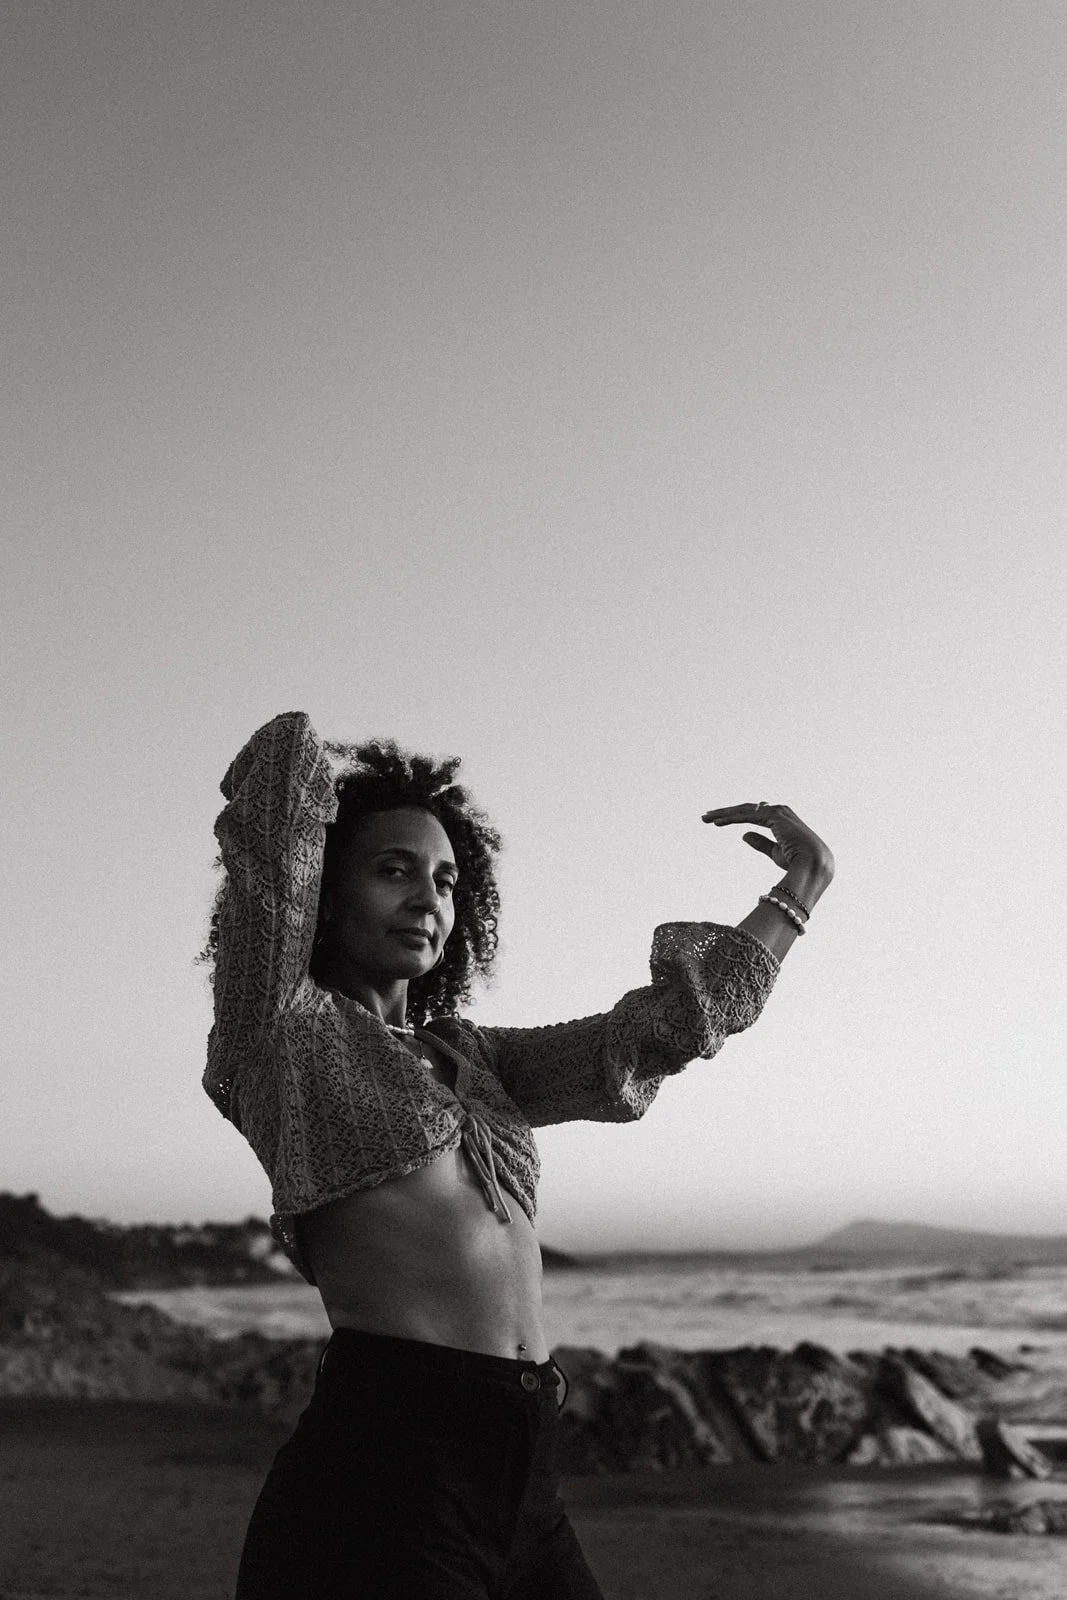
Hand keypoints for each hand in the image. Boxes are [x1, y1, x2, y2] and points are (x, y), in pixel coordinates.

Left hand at [702, 801, 834, 882]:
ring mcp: (777, 812)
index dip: (734, 816)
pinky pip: (748, 816)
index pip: (753, 814)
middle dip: (725, 813)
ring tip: (706, 818)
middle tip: (706, 817)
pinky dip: (731, 818)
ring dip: (724, 814)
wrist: (813, 866)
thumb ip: (760, 842)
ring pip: (745, 810)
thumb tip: (743, 835)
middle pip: (746, 809)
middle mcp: (780, 811)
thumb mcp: (774, 852)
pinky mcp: (774, 816)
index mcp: (781, 819)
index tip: (716, 821)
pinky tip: (717, 822)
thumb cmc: (798, 863)